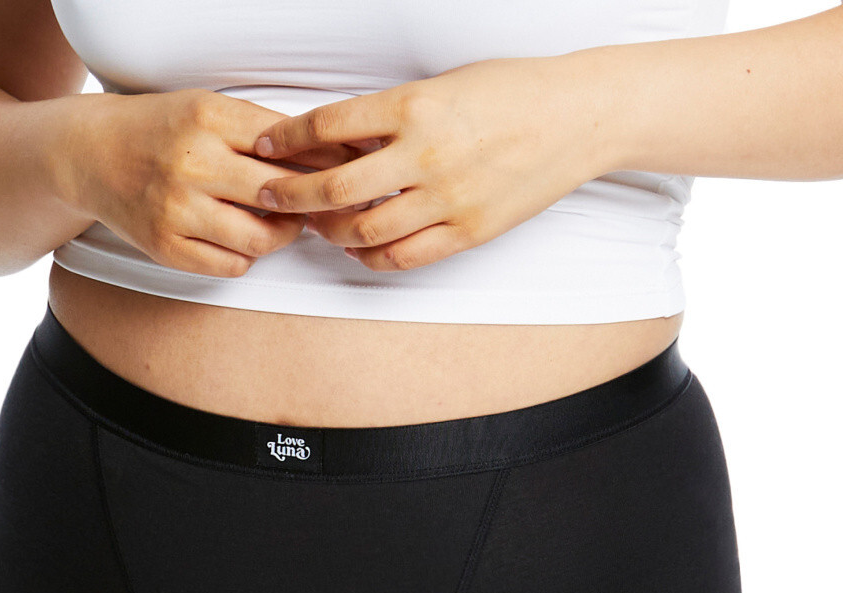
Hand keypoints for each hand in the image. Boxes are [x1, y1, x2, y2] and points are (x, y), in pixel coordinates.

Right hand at [64, 88, 383, 277]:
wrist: (92, 154)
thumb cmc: (161, 131)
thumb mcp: (209, 110)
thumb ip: (262, 132)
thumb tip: (331, 156)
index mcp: (208, 118)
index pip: (288, 145)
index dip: (325, 163)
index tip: (348, 171)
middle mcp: (192, 163)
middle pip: (281, 196)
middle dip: (311, 204)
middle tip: (321, 205)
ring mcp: (177, 209)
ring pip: (260, 239)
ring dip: (282, 236)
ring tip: (284, 223)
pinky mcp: (167, 247)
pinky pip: (232, 265)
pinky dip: (248, 256)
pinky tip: (244, 238)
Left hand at [249, 55, 616, 271]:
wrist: (577, 118)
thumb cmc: (511, 92)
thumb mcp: (442, 85)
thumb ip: (390, 114)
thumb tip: (338, 136)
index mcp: (414, 106)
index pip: (328, 125)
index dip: (287, 138)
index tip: (265, 146)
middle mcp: (425, 155)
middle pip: (334, 187)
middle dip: (291, 195)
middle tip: (270, 196)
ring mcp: (447, 199)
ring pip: (364, 230)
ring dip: (328, 231)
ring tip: (316, 226)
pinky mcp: (467, 231)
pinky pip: (404, 256)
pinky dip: (371, 257)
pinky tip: (357, 248)